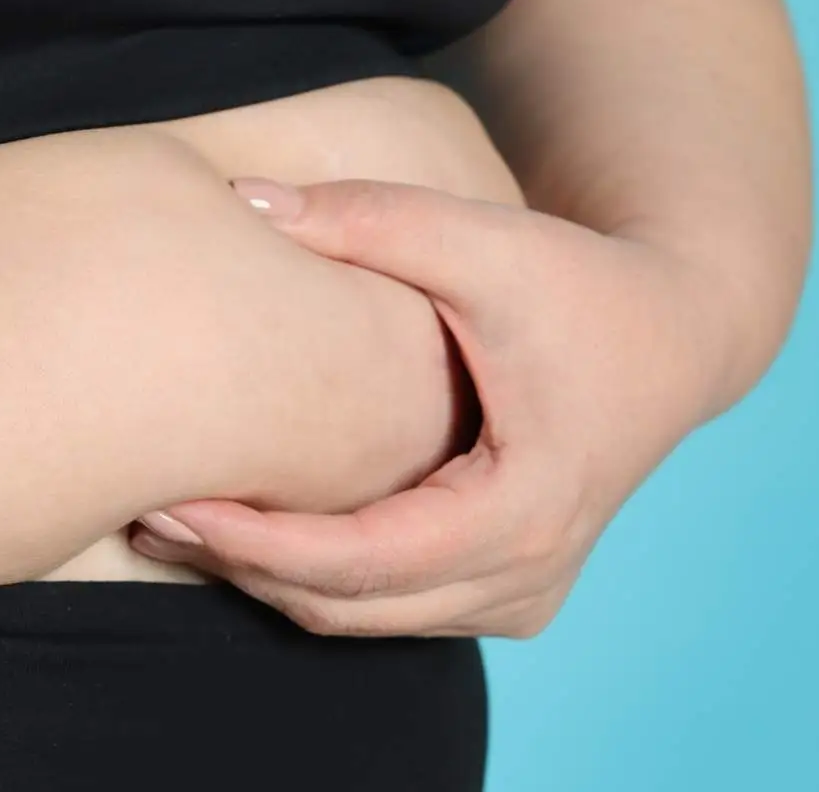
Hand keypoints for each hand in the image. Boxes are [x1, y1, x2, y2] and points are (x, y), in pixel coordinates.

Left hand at [131, 177, 739, 637]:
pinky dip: (314, 578)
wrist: (676, 332)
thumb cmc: (579, 282)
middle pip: (351, 606)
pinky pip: (389, 608)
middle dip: (241, 568)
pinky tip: (240, 530)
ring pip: (364, 619)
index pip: (362, 561)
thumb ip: (369, 217)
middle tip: (143, 519)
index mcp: (523, 509)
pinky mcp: (505, 590)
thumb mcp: (483, 239)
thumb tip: (245, 198)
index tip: (173, 506)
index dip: (258, 544)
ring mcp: (520, 596)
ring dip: (268, 582)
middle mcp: (526, 574)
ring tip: (170, 526)